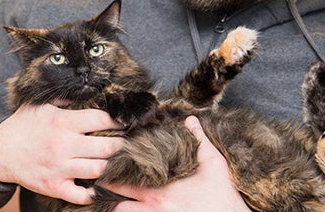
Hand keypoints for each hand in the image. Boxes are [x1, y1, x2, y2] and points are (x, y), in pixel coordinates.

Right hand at [0, 103, 123, 204]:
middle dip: (120, 145)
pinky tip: (96, 184)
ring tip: (113, 162)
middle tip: (123, 144)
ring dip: (110, 167)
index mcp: (63, 122)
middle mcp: (63, 146)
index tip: (123, 123)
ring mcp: (59, 168)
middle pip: (106, 148)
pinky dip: (93, 193)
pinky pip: (81, 195)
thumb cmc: (23, 126)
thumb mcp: (41, 104)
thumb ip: (66, 99)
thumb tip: (90, 91)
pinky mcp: (54, 186)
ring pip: (98, 170)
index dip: (117, 121)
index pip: (101, 120)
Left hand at [110, 116, 250, 211]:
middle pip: (116, 204)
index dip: (110, 175)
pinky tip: (128, 208)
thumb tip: (189, 120)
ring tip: (111, 200)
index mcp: (160, 190)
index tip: (106, 167)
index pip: (123, 182)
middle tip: (101, 185)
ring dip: (117, 208)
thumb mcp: (213, 163)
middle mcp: (153, 208)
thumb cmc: (223, 195)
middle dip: (107, 194)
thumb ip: (199, 140)